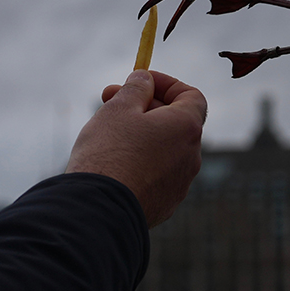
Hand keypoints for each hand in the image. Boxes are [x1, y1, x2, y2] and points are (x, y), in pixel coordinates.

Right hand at [65, 70, 205, 227]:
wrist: (98, 211)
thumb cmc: (109, 153)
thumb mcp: (119, 108)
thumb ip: (136, 88)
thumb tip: (145, 80)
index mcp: (186, 128)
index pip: (191, 96)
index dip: (166, 83)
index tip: (140, 81)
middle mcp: (191, 156)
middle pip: (175, 121)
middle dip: (146, 106)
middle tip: (109, 99)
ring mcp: (180, 184)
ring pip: (164, 149)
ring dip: (142, 134)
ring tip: (107, 132)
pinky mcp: (165, 205)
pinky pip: (156, 174)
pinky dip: (141, 162)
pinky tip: (113, 163)